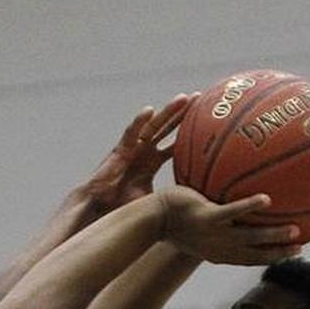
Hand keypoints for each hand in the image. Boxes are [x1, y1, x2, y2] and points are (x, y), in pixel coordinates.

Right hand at [85, 95, 197, 212]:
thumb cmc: (124, 208)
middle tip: (200, 99)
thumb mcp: (154, 203)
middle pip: (167, 128)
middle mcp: (144, 150)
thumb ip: (172, 199)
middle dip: (182, 113)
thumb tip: (197, 208)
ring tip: (183, 99)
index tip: (208, 124)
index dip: (189, 134)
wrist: (101, 209)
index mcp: (152, 162)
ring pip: (153, 125)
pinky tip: (149, 111)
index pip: (174, 144)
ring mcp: (133, 147)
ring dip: (168, 112)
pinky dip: (139, 121)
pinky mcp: (120, 149)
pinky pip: (130, 132)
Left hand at [159, 186, 300, 265]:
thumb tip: (232, 207)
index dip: (272, 258)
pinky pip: (231, 212)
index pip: (250, 258)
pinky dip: (248, 208)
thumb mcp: (197, 226)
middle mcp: (218, 248)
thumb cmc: (173, 220)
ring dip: (272, 235)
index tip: (291, 252)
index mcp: (218, 252)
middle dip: (278, 252)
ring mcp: (213, 234)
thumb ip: (216, 220)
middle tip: (301, 247)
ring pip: (248, 238)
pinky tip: (266, 200)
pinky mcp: (206, 218)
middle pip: (254, 253)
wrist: (151, 218)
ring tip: (294, 229)